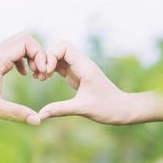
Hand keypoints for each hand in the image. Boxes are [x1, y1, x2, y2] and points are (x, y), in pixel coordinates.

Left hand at [0, 33, 47, 124]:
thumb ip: (15, 113)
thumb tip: (37, 120)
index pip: (25, 42)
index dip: (39, 54)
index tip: (42, 72)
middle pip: (23, 39)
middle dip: (37, 52)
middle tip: (40, 72)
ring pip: (17, 44)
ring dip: (30, 56)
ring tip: (35, 74)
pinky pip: (11, 53)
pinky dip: (22, 60)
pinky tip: (23, 74)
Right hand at [39, 40, 162, 124]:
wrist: (122, 109)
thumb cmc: (107, 108)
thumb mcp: (82, 109)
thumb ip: (59, 109)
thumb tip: (39, 115)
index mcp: (84, 66)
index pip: (63, 46)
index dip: (51, 56)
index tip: (47, 72)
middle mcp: (81, 63)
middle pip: (58, 46)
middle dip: (46, 57)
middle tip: (41, 75)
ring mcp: (77, 67)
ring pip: (57, 54)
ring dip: (46, 63)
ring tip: (41, 78)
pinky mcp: (75, 74)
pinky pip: (59, 64)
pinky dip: (50, 69)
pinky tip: (44, 79)